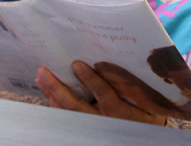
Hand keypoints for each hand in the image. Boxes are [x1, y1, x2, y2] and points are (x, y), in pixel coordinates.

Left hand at [36, 62, 167, 126]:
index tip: (77, 64)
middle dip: (59, 88)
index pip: (104, 95)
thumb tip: (116, 56)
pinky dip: (57, 104)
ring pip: (70, 113)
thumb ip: (133, 82)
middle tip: (45, 71)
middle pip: (78, 106)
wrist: (148, 135)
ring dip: (53, 94)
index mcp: (123, 112)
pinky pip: (69, 117)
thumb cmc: (149, 111)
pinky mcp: (89, 126)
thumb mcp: (148, 100)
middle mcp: (106, 120)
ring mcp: (96, 126)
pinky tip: (48, 92)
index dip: (90, 80)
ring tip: (41, 77)